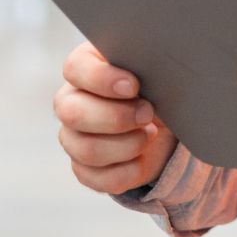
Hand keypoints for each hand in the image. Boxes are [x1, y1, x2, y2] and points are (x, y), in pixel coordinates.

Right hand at [55, 41, 176, 194]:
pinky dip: (127, 171)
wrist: (166, 122)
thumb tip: (157, 59)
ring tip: (150, 134)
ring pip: (86, 149)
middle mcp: (71, 102)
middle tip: (148, 113)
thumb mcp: (155, 68)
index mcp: (84, 68)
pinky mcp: (85, 169)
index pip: (74, 69)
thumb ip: (147, 60)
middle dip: (116, 117)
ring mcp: (74, 138)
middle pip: (72, 113)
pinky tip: (142, 159)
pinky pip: (98, 178)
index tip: (134, 86)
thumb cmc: (157, 85)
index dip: (101, 79)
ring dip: (126, 145)